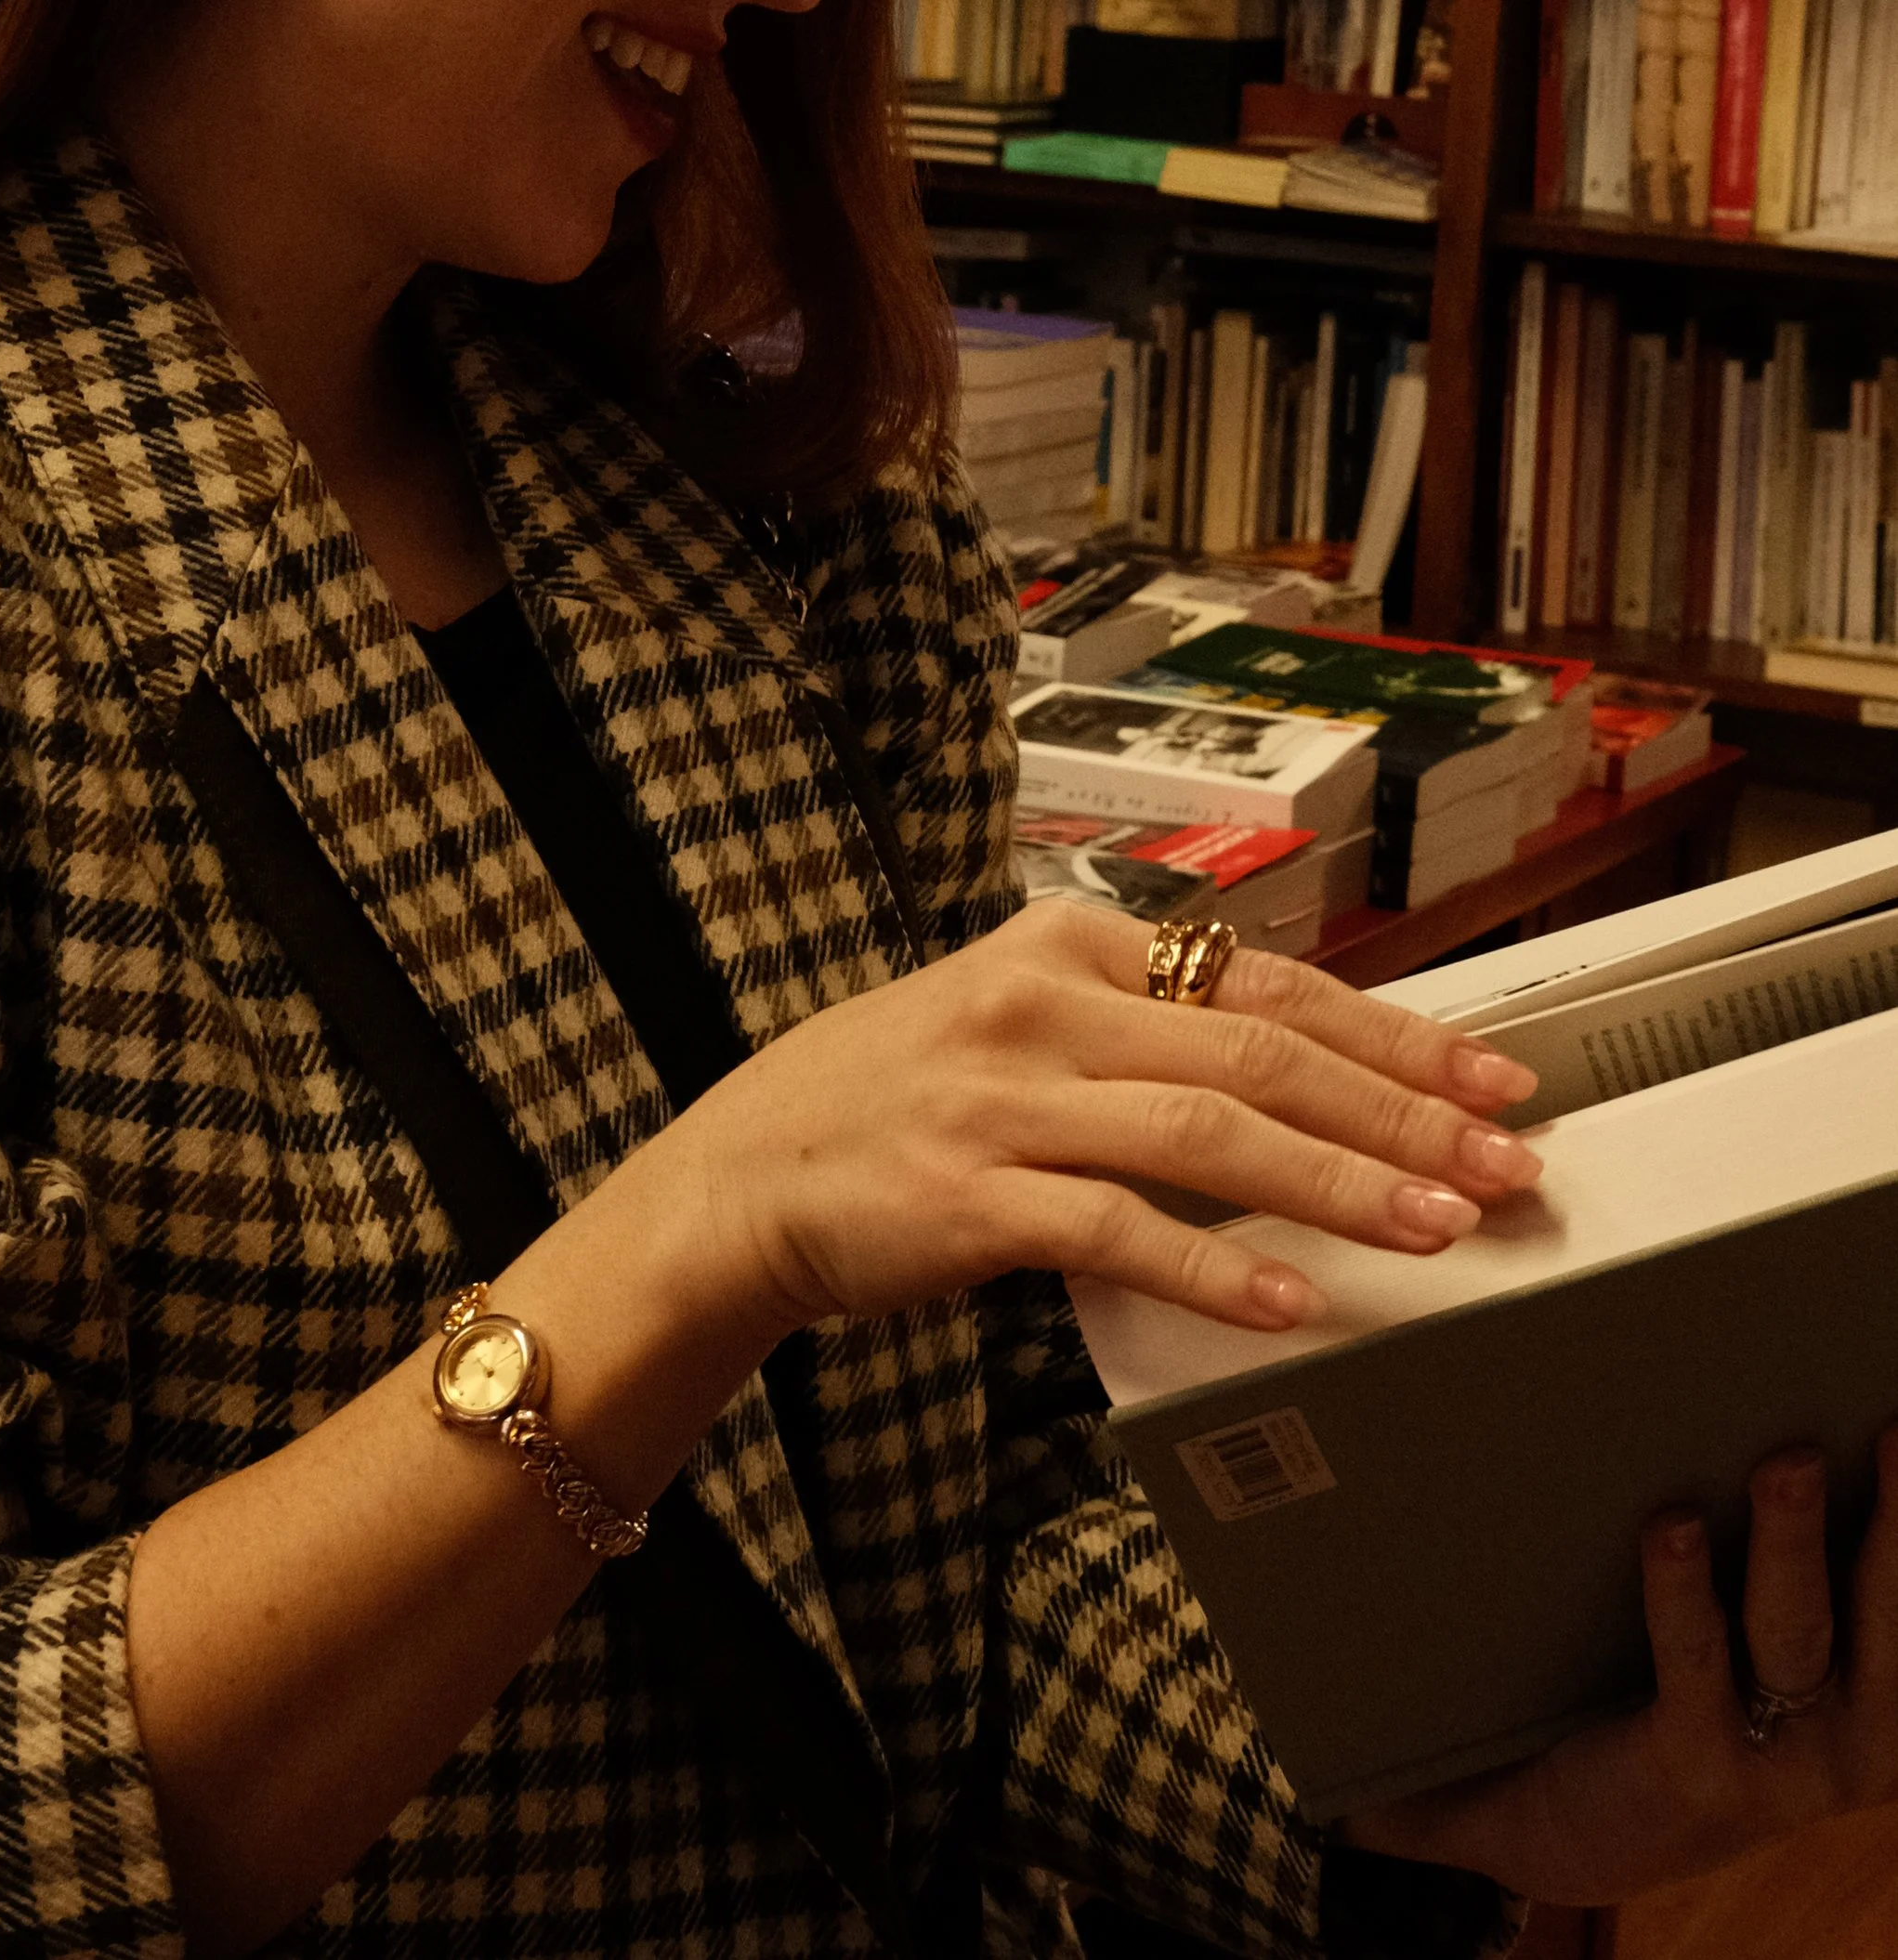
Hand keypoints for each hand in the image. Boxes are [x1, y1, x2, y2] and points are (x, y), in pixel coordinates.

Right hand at [642, 898, 1541, 1351]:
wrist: (745, 1173)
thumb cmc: (895, 1102)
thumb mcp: (1019, 1024)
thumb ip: (1142, 1035)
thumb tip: (1304, 1074)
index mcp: (1067, 945)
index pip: (1264, 985)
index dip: (1393, 1032)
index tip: (1492, 1074)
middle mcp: (1043, 1004)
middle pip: (1258, 1052)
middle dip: (1401, 1107)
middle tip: (1505, 1157)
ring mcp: (1005, 1098)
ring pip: (1207, 1134)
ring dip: (1338, 1183)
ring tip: (1438, 1225)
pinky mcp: (970, 1196)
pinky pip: (1116, 1231)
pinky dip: (1214, 1270)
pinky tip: (1291, 1305)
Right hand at [1344, 1426, 1897, 1900]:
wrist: (1588, 1843)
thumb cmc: (1525, 1771)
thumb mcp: (1474, 1787)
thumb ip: (1408, 1779)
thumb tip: (1313, 1756)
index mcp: (1677, 1775)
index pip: (1694, 1696)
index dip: (1690, 1616)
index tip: (1670, 1521)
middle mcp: (1771, 1770)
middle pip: (1791, 1645)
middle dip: (1791, 1550)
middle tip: (1779, 1454)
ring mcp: (1834, 1752)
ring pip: (1869, 1639)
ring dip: (1878, 1538)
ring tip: (1883, 1436)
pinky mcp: (1870, 1731)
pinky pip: (1893, 1646)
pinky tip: (1897, 1466)